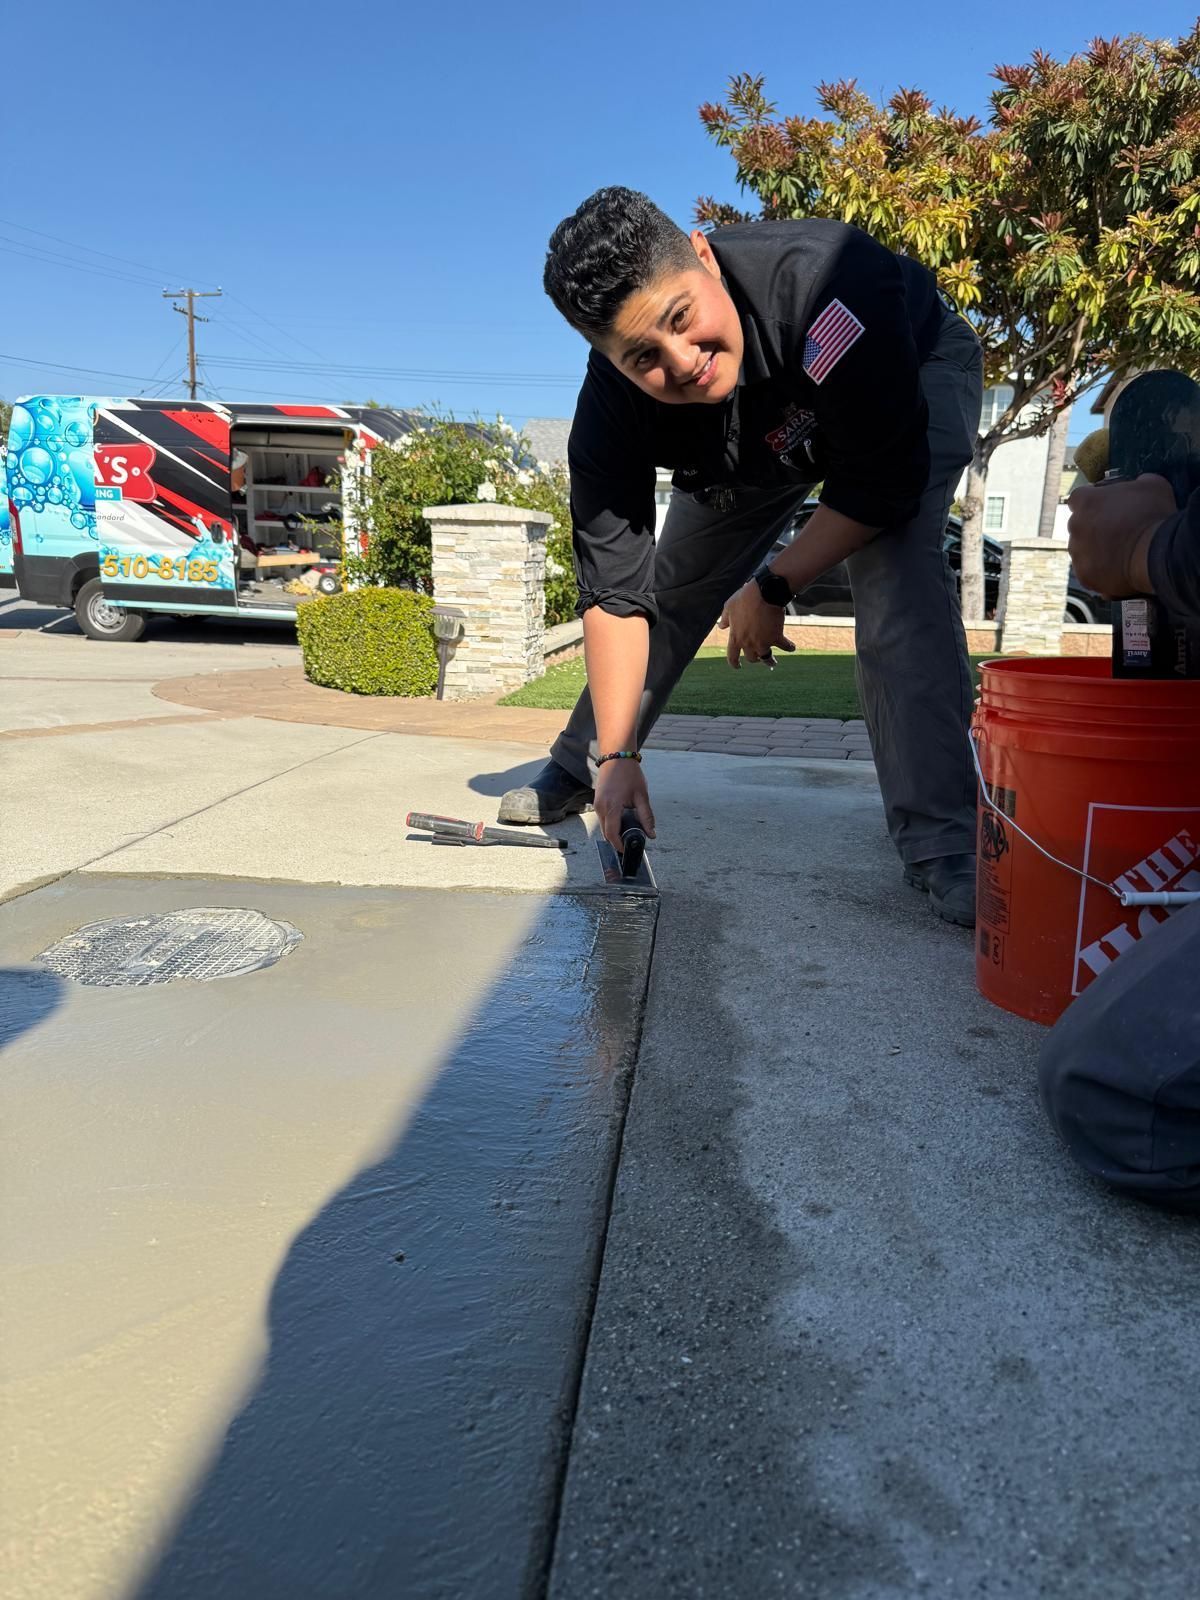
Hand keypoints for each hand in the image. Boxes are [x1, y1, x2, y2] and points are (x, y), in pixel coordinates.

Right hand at [594, 758, 655, 851]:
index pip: (612, 834)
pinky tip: (623, 821)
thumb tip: (651, 834)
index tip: (627, 850)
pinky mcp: (597, 802)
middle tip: (631, 843)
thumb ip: (646, 817)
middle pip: (606, 833)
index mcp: (611, 806)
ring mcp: (597, 805)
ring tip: (629, 832)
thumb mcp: (641, 796)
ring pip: (603, 827)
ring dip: (614, 832)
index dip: (619, 845)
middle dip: (617, 841)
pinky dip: (611, 824)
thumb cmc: (629, 773)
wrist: (616, 756)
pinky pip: (603, 819)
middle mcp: (600, 807)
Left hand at [718, 582, 796, 668]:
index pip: (732, 657)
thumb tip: (722, 626)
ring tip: (773, 663)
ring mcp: (763, 642)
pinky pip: (785, 646)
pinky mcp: (777, 637)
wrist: (764, 592)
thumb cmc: (745, 597)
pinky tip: (792, 647)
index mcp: (736, 637)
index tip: (738, 667)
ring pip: (767, 658)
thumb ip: (725, 619)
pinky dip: (789, 647)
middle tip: (758, 658)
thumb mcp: (729, 606)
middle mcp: (748, 643)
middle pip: (751, 658)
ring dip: (770, 662)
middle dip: (755, 659)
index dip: (734, 664)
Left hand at [1067, 474, 1176, 597]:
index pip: (1079, 498)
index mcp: (1085, 501)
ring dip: (1096, 550)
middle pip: (1080, 525)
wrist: (1156, 554)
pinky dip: (1100, 572)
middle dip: (1094, 528)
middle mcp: (1075, 525)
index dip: (1092, 503)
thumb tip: (1138, 485)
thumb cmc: (1154, 516)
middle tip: (1117, 532)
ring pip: (1082, 550)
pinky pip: (1089, 572)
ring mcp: (1077, 552)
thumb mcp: (1151, 485)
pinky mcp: (1084, 574)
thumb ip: (1136, 483)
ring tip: (1120, 553)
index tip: (1105, 507)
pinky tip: (1118, 569)